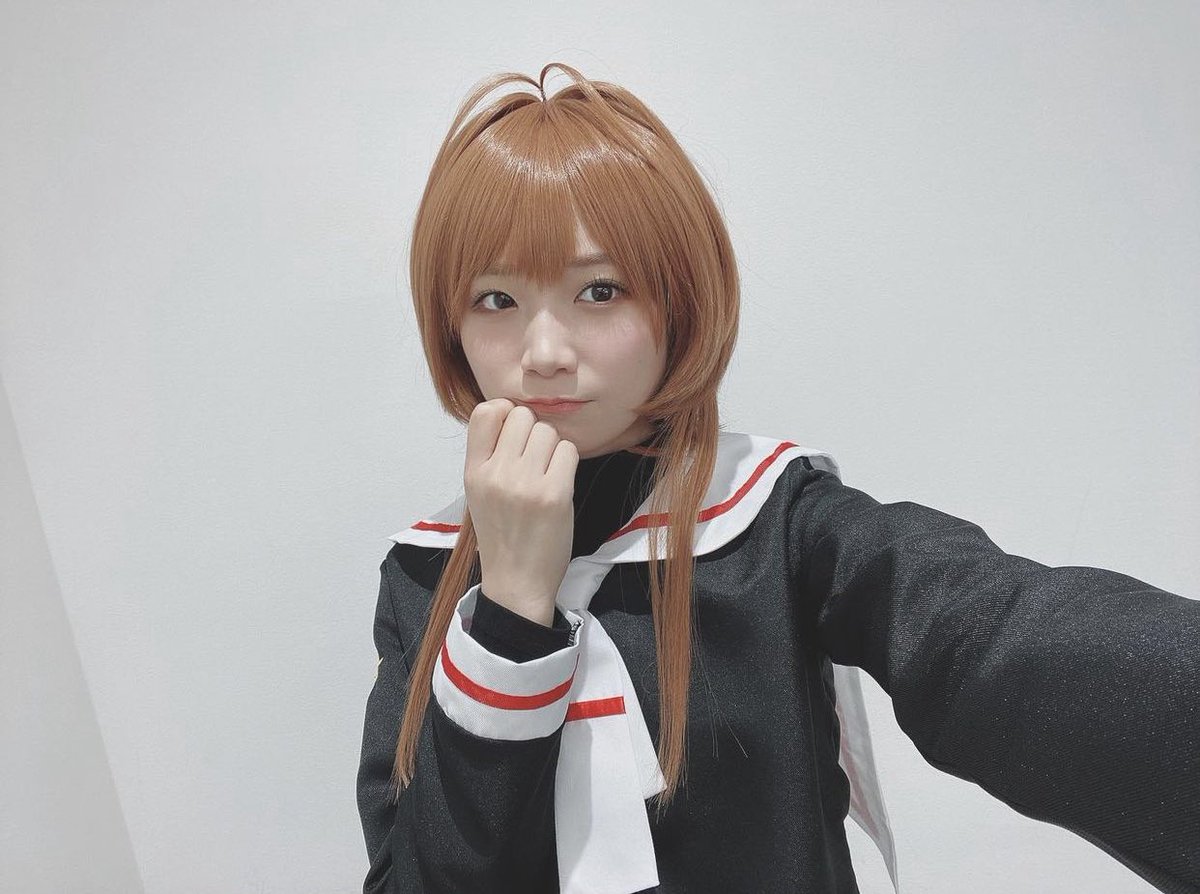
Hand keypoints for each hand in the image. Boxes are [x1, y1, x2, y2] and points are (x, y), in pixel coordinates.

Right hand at [464, 399, 578, 625]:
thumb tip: (511, 412)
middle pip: (522, 416)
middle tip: (534, 458)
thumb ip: (489, 455)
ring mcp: (526, 483)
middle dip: (533, 431)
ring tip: (546, 474)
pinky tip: (558, 483)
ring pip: (548, 431)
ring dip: (552, 448)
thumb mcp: (479, 492)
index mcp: (473, 472)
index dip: (505, 412)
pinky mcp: (554, 494)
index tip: (513, 432)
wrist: (516, 581)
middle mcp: (496, 474)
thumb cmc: (502, 535)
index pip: (486, 411)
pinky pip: (568, 451)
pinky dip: (567, 463)